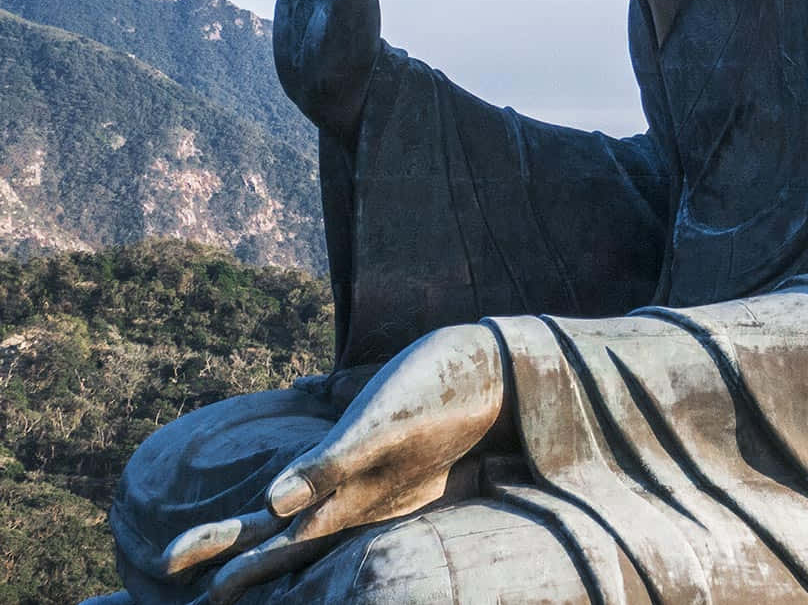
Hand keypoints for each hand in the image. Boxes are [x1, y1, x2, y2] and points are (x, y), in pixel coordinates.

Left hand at [161, 324, 506, 603]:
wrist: (501, 370)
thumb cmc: (438, 394)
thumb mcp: (382, 429)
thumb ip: (329, 466)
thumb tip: (270, 502)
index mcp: (347, 495)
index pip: (275, 536)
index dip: (229, 558)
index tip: (176, 572)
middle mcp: (354, 489)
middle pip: (280, 527)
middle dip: (228, 547)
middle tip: (171, 567)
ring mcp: (370, 469)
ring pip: (304, 505)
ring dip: (260, 528)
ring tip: (221, 554)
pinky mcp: (382, 438)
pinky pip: (335, 455)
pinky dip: (307, 465)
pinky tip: (284, 461)